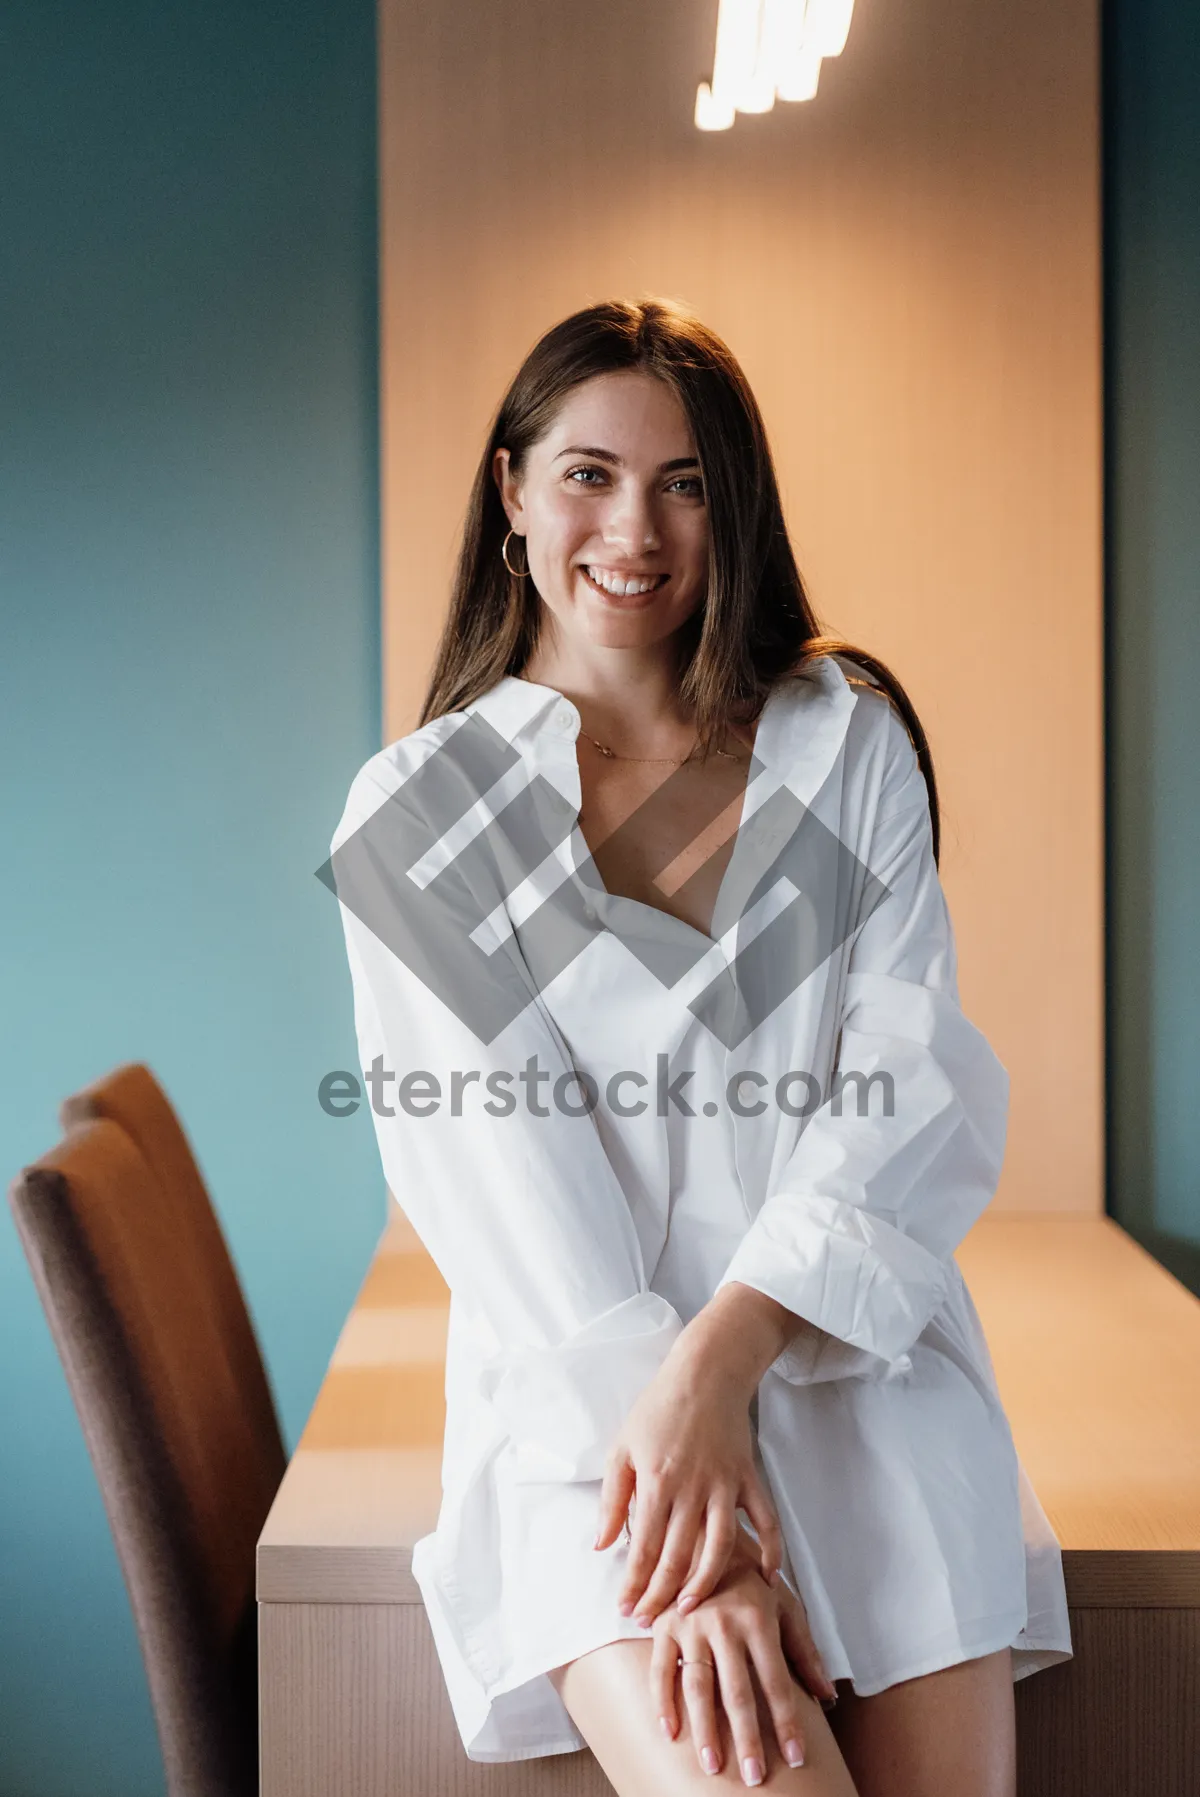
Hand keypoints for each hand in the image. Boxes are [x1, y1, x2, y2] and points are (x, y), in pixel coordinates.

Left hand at [593, 1338, 783, 1625]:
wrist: (705, 1373)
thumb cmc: (657, 1409)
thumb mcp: (623, 1449)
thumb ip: (612, 1500)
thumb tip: (602, 1546)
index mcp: (658, 1482)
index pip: (645, 1547)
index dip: (635, 1583)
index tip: (626, 1609)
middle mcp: (693, 1489)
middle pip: (678, 1556)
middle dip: (662, 1595)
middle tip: (650, 1622)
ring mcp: (725, 1485)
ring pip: (719, 1548)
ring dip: (706, 1584)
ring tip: (691, 1611)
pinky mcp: (749, 1478)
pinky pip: (765, 1521)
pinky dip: (770, 1551)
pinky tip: (765, 1579)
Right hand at [650, 1530, 836, 1784]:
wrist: (703, 1533)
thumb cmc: (749, 1576)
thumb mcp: (784, 1604)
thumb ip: (805, 1650)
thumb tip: (827, 1695)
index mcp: (758, 1618)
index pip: (776, 1681)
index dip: (786, 1721)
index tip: (795, 1757)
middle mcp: (724, 1624)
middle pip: (736, 1691)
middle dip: (747, 1738)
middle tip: (755, 1777)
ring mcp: (690, 1625)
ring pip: (696, 1686)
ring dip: (704, 1729)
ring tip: (713, 1766)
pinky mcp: (663, 1625)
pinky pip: (659, 1669)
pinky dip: (662, 1702)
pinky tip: (669, 1732)